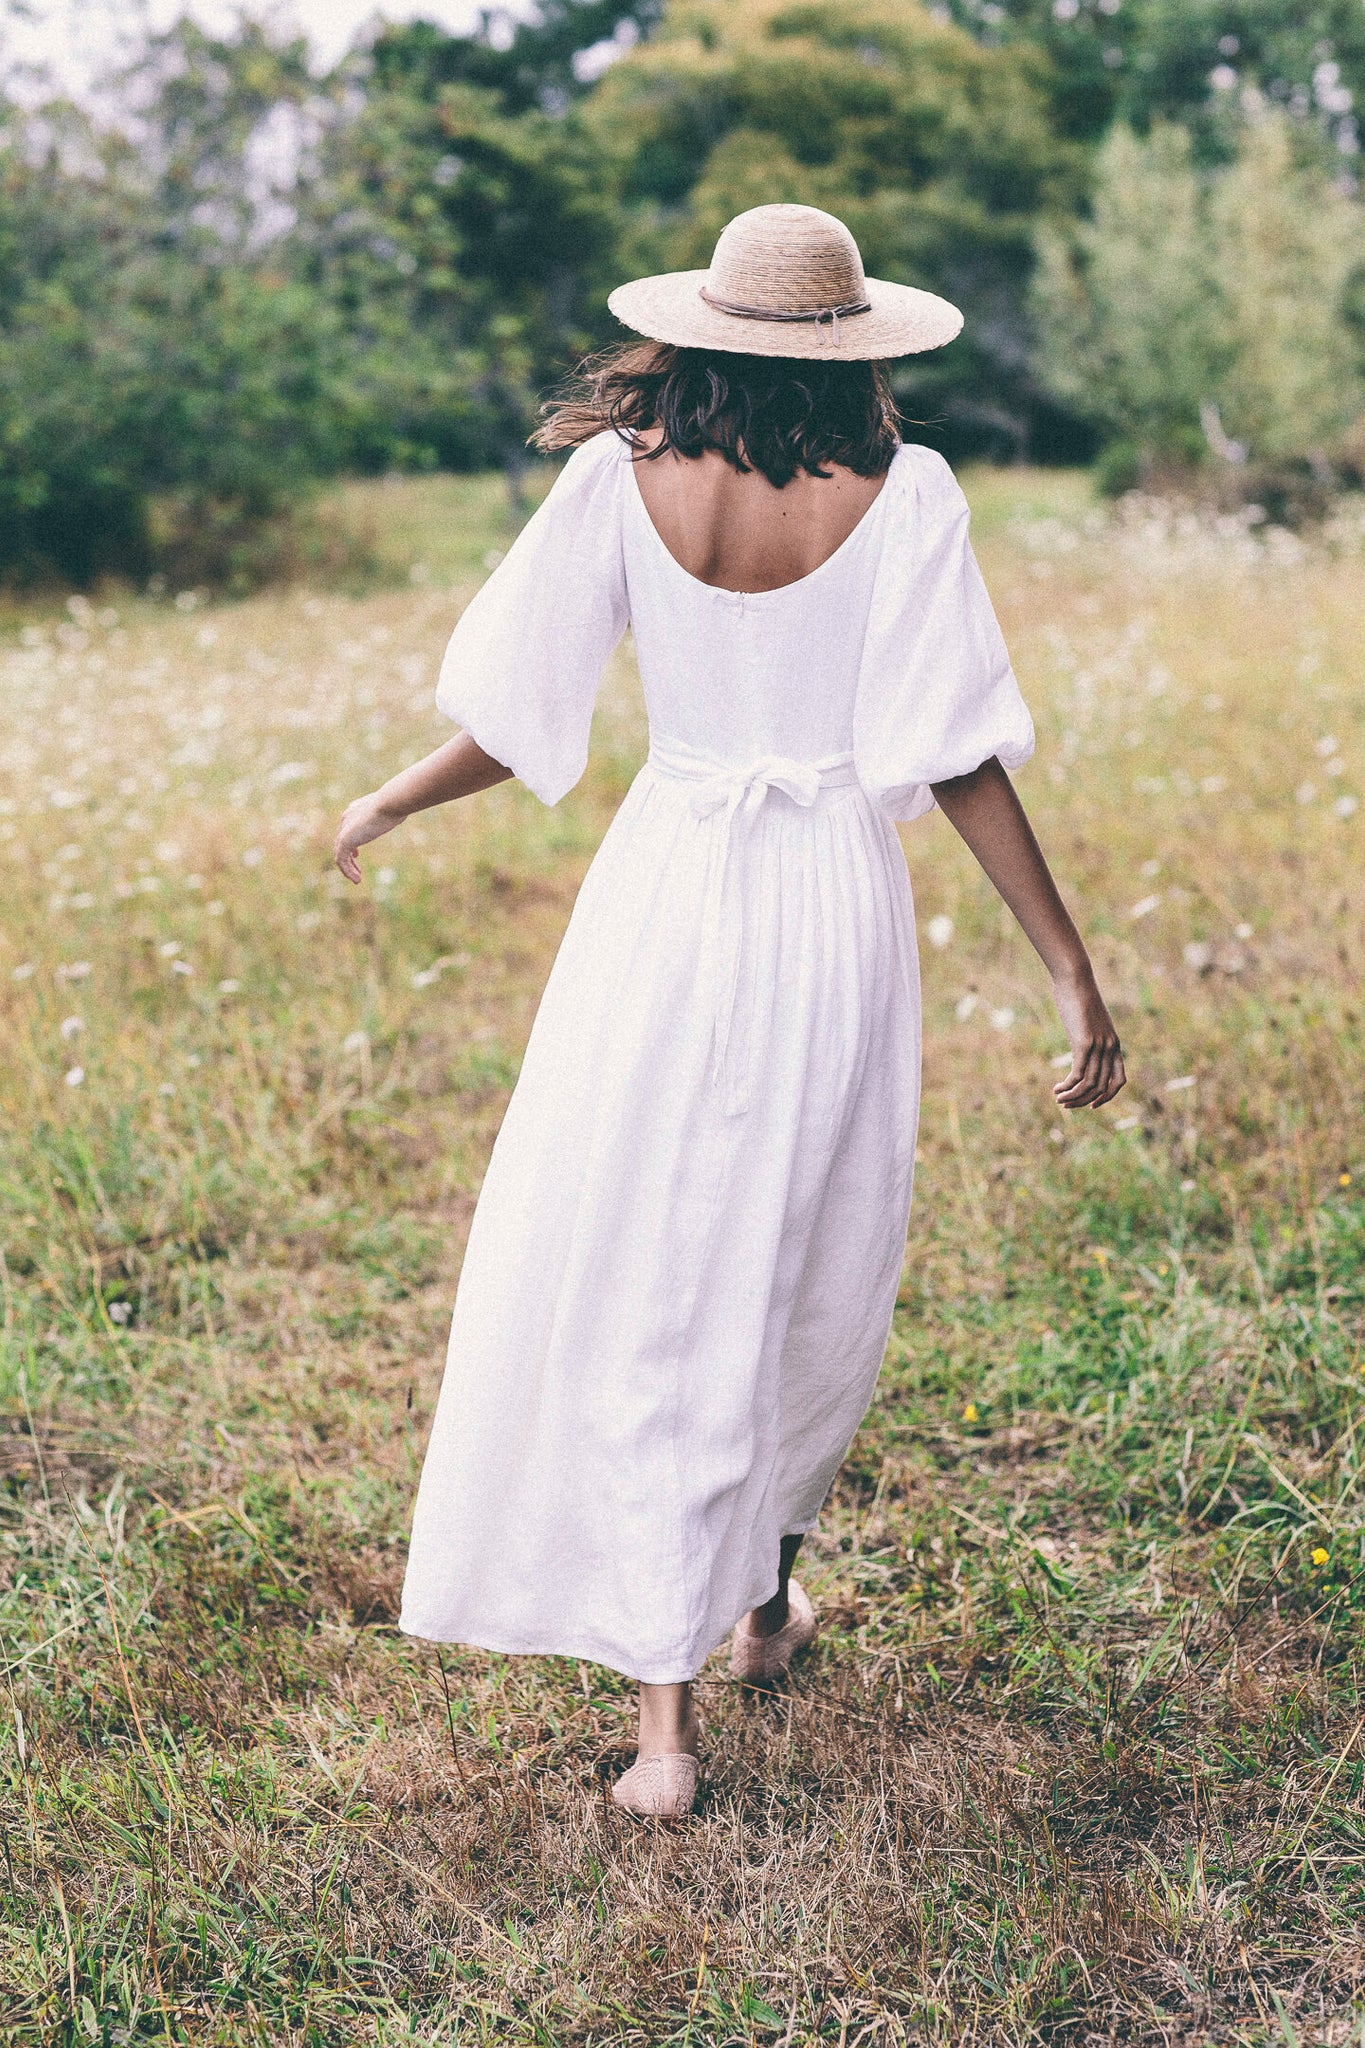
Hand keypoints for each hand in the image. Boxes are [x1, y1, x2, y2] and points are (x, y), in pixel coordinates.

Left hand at [333, 792, 401, 884]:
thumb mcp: (392, 809)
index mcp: (354, 811)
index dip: (350, 844)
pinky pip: (341, 860)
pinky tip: (357, 879)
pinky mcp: (345, 840)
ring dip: (347, 868)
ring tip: (357, 880)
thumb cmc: (395, 804)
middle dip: (347, 858)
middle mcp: (346, 819)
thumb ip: (390, 814)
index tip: (356, 855)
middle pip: (340, 843)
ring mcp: (344, 830)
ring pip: (339, 854)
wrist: (389, 803)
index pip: (346, 830)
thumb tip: (400, 814)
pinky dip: (348, 871)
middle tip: (357, 871)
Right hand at [1051, 969, 1125, 1108]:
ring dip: (1073, 1096)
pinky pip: (1078, 1074)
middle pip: (1101, 1087)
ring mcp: (1098, 1046)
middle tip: (1066, 1104)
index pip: (1119, 1081)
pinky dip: (1068, 1086)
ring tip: (1058, 1098)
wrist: (1076, 980)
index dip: (1107, 1097)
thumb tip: (1081, 1044)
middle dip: (1083, 1100)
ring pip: (1089, 1084)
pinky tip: (1057, 1089)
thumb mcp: (1088, 1022)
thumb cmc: (1079, 997)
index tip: (1091, 1104)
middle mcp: (1110, 1048)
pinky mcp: (1084, 1043)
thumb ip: (1089, 1036)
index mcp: (1114, 1044)